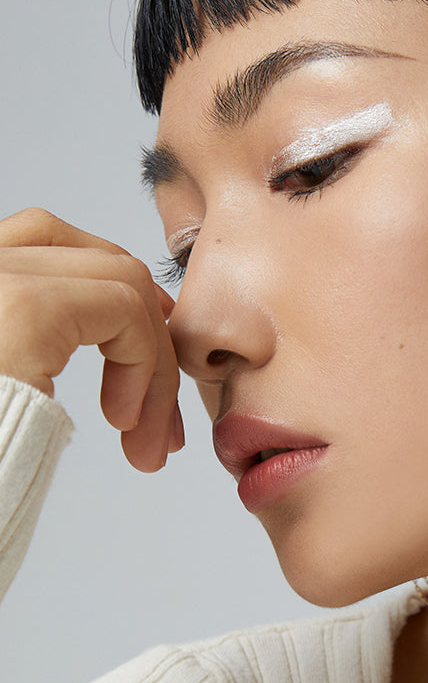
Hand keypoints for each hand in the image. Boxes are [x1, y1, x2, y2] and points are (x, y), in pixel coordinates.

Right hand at [0, 208, 182, 472]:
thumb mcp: (7, 390)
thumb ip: (36, 350)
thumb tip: (117, 350)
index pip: (46, 243)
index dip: (113, 300)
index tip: (141, 373)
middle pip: (91, 257)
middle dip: (146, 340)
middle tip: (157, 426)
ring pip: (119, 279)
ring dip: (152, 363)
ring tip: (144, 439)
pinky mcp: (23, 309)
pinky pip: (123, 307)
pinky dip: (143, 362)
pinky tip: (123, 421)